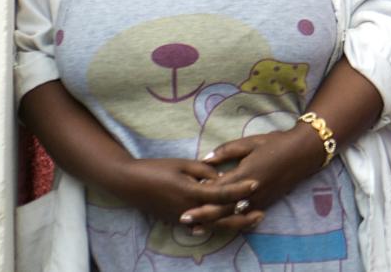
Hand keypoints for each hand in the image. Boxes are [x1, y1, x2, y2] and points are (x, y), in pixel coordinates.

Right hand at [108, 157, 259, 230]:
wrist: (128, 183)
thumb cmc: (155, 169)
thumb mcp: (182, 164)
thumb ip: (204, 170)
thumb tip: (221, 177)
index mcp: (191, 192)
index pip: (222, 193)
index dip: (240, 189)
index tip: (257, 184)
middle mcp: (188, 209)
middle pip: (221, 217)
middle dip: (242, 216)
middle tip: (262, 214)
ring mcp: (181, 218)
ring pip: (212, 226)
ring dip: (232, 224)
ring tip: (250, 220)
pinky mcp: (176, 222)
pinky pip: (200, 226)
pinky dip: (215, 226)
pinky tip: (228, 224)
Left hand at [184, 127, 326, 228]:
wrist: (303, 152)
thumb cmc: (276, 143)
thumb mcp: (251, 142)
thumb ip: (227, 151)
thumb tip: (205, 159)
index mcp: (245, 174)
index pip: (218, 188)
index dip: (201, 193)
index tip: (184, 195)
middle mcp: (250, 191)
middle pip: (222, 207)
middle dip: (202, 214)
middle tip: (183, 218)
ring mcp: (258, 200)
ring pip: (232, 215)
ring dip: (214, 222)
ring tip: (196, 227)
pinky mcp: (265, 203)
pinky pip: (244, 215)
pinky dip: (230, 221)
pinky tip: (220, 224)